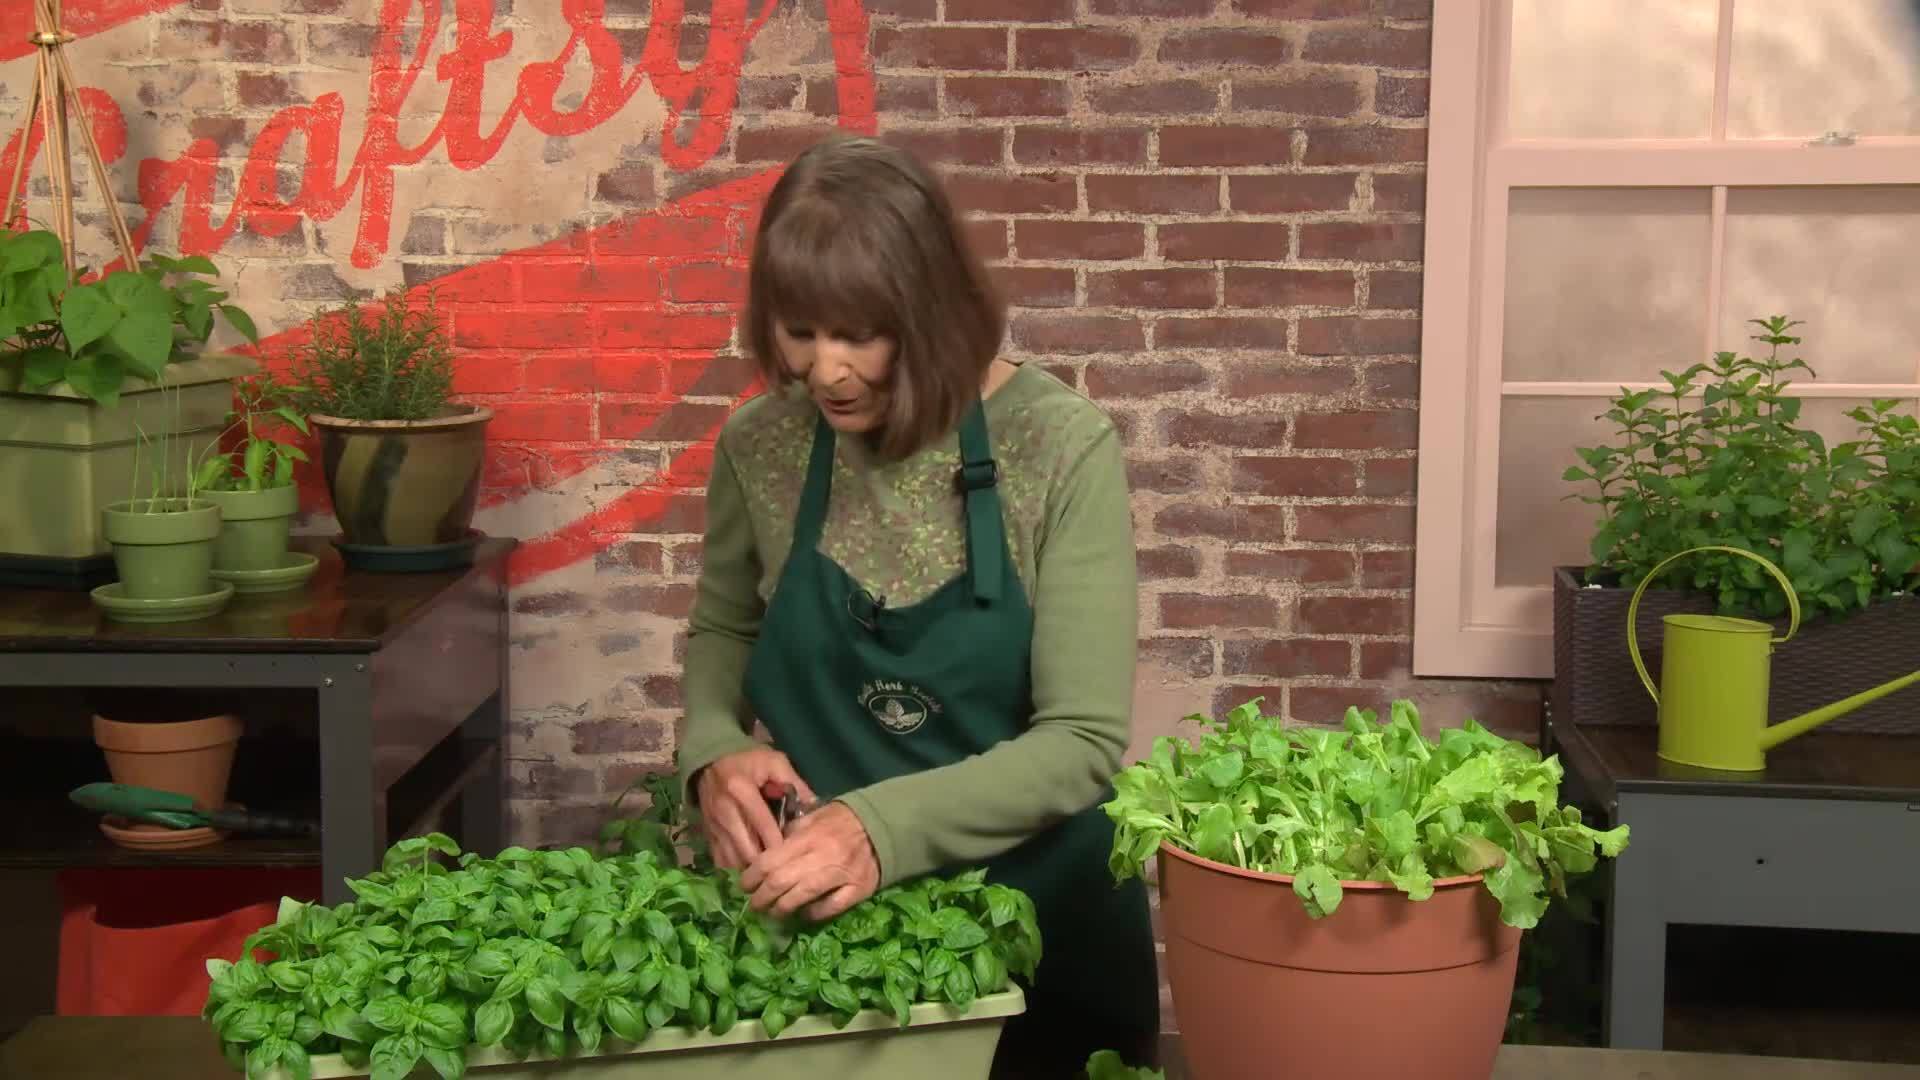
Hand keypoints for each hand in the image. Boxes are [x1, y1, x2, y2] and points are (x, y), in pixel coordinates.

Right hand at [694, 748, 814, 870]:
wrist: (711, 759)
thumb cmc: (748, 760)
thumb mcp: (775, 762)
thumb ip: (795, 783)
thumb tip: (815, 807)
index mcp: (741, 790)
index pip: (762, 824)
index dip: (779, 844)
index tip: (795, 855)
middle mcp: (724, 810)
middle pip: (746, 848)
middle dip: (766, 862)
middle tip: (785, 868)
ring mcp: (713, 825)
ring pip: (732, 859)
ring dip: (752, 868)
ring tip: (770, 872)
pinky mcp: (707, 834)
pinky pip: (720, 860)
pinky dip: (736, 867)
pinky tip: (752, 868)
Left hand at [739, 802, 879, 921]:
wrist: (882, 826)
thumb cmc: (841, 821)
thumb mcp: (812, 817)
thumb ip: (789, 833)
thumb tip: (764, 852)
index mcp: (808, 836)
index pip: (770, 860)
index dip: (751, 876)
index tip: (743, 885)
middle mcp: (823, 856)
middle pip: (781, 882)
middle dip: (761, 897)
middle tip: (754, 904)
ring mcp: (841, 875)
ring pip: (802, 897)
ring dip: (781, 908)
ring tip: (773, 912)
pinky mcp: (858, 890)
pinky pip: (830, 908)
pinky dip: (813, 914)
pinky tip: (804, 913)